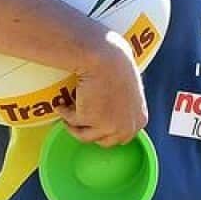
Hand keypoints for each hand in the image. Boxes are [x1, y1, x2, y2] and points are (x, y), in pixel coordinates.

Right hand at [58, 29, 148, 146]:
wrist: (106, 58)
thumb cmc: (118, 67)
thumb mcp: (130, 93)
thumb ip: (125, 109)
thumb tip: (112, 118)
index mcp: (139, 121)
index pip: (122, 138)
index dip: (106, 131)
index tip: (95, 124)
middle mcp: (125, 128)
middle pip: (103, 141)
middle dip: (90, 131)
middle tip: (79, 121)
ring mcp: (107, 126)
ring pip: (84, 135)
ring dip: (73, 125)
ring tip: (67, 112)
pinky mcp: (89, 120)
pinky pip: (70, 121)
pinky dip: (64, 113)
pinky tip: (61, 103)